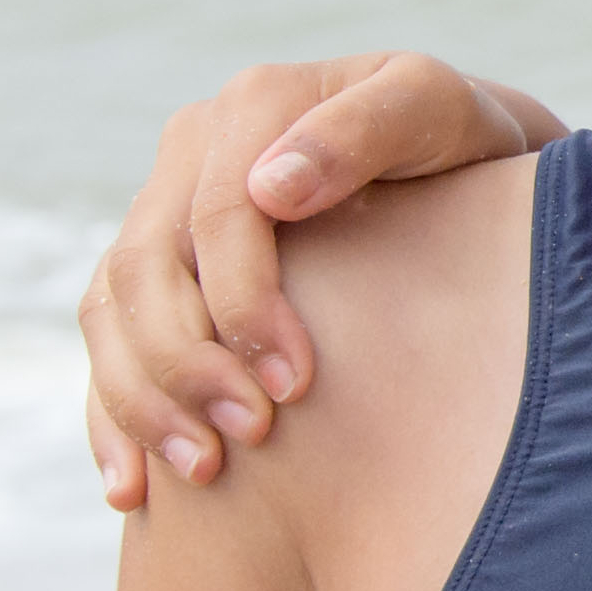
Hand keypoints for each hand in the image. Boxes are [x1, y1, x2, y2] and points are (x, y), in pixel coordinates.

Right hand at [79, 55, 561, 505]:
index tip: (298, 386)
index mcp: (256, 104)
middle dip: (188, 364)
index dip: (244, 305)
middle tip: (253, 438)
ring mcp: (170, 205)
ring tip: (204, 470)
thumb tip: (271, 188)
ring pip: (113, 308)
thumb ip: (370, 130)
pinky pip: (111, 337)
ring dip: (144, 398)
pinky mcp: (165, 264)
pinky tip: (137, 486)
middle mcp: (197, 147)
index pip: (217, 216)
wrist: (480, 170)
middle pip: (147, 268)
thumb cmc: (477, 145)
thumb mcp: (444, 116)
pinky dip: (116, 414)